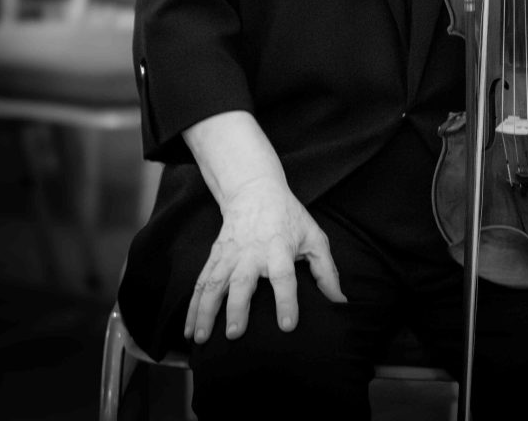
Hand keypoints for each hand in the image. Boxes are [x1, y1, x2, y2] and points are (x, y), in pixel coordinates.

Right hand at [184, 176, 345, 344]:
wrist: (254, 189)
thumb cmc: (288, 217)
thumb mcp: (313, 237)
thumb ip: (326, 271)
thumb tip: (339, 301)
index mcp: (279, 248)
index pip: (284, 275)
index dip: (286, 300)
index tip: (287, 325)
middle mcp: (252, 252)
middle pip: (243, 281)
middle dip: (237, 308)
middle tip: (235, 333)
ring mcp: (230, 254)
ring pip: (214, 284)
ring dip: (206, 312)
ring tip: (200, 338)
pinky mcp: (215, 256)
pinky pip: (201, 283)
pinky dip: (193, 306)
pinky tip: (188, 330)